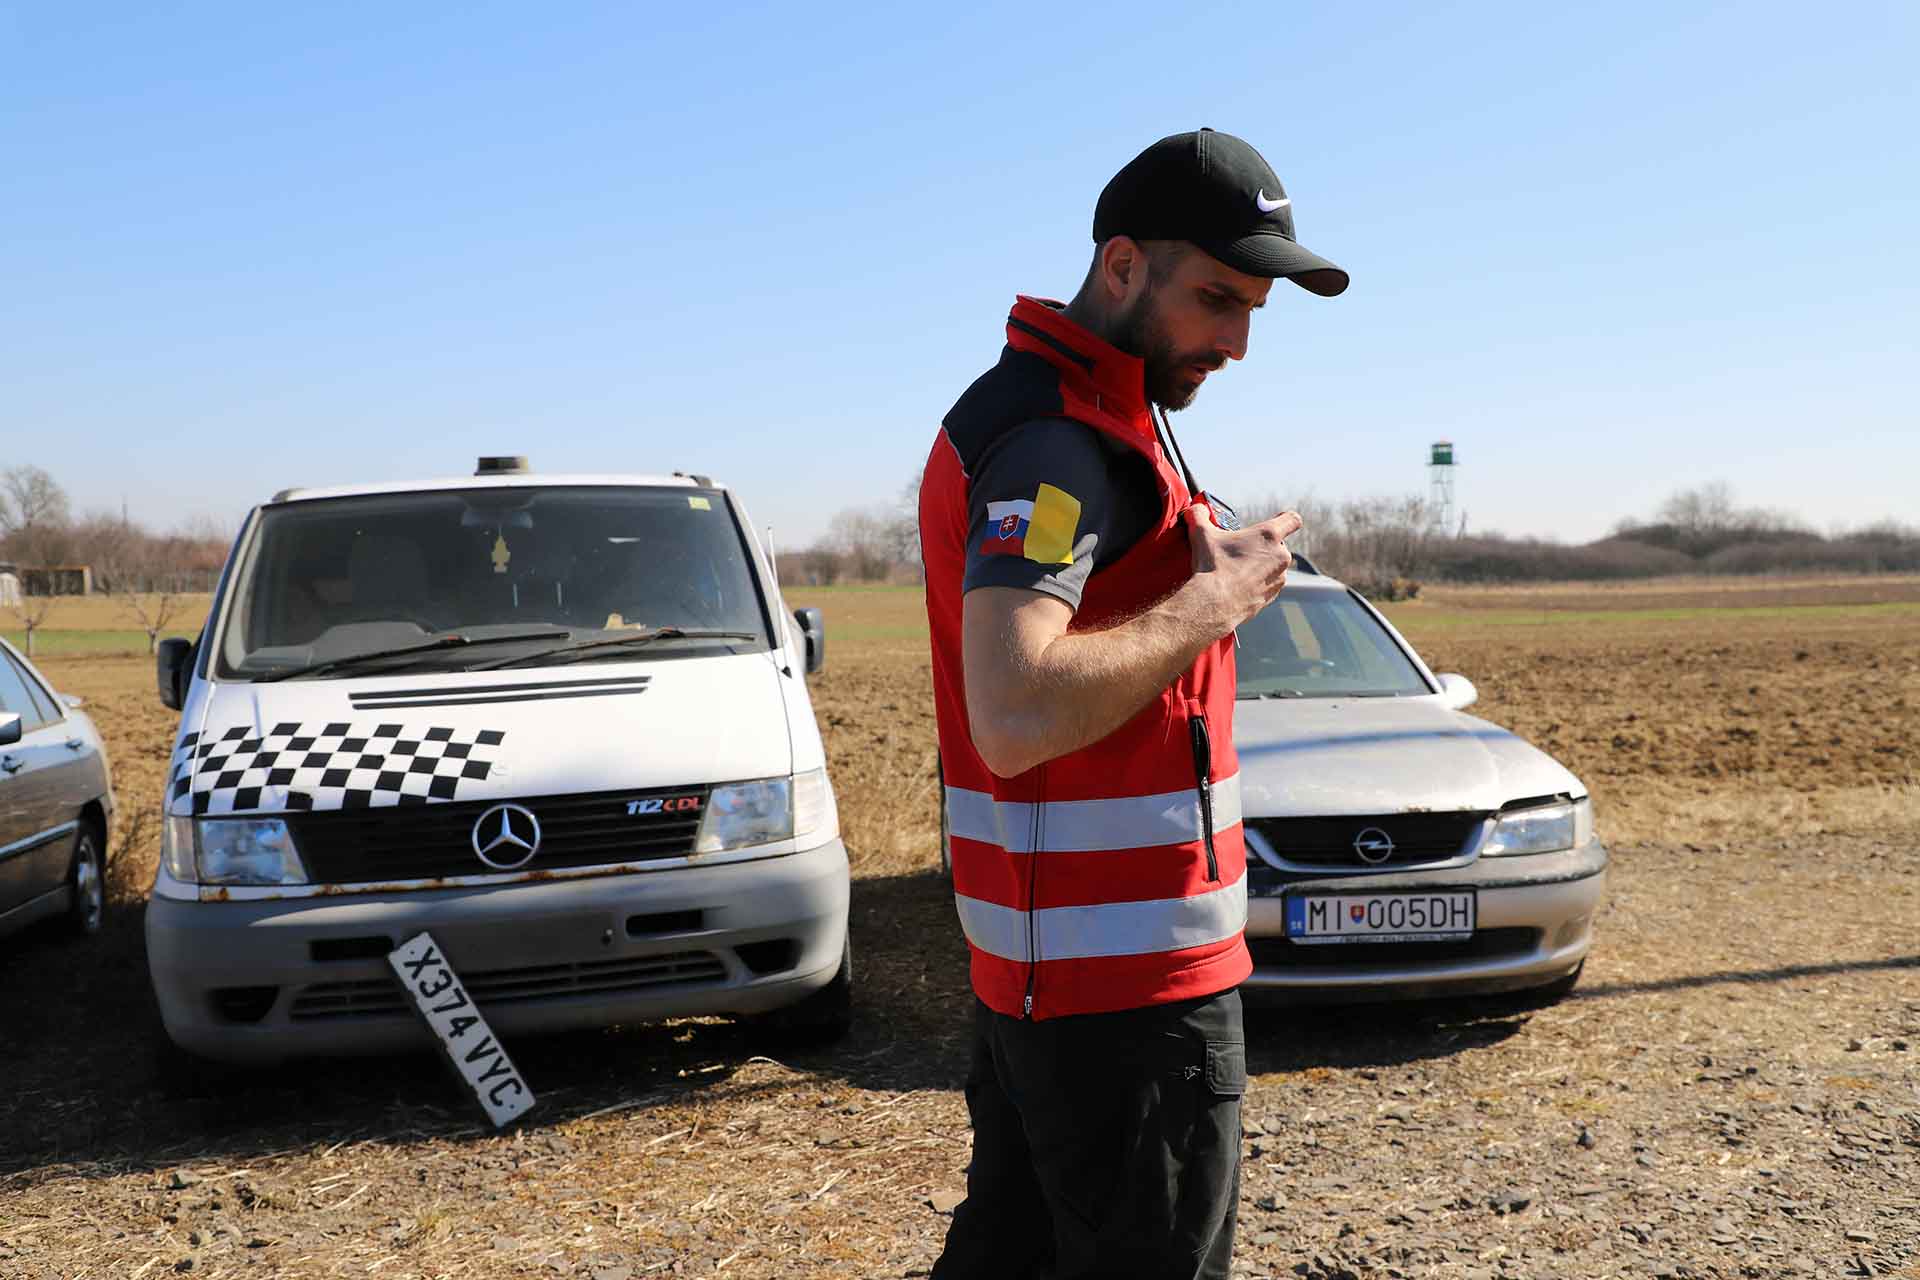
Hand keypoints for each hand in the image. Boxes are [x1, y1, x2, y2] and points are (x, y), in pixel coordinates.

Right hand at [1185, 504, 1301, 631]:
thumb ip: (1199, 515)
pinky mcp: (1272, 596)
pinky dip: (1258, 583)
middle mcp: (1280, 556)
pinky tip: (1239, 585)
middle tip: (1241, 549)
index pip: (1292, 520)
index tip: (1275, 521)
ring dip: (1262, 565)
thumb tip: (1196, 508)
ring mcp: (1279, 578)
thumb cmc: (1212, 566)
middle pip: (1279, 544)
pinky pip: (1269, 585)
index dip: (1285, 519)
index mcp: (1269, 535)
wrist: (1214, 604)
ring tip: (1238, 570)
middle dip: (1263, 546)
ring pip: (1275, 566)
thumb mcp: (1201, 534)